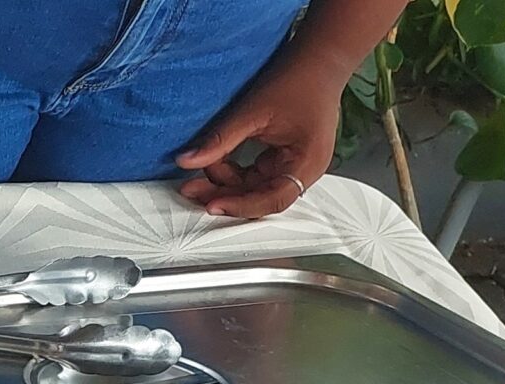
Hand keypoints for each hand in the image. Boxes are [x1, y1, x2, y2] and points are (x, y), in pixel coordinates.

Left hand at [176, 57, 342, 218]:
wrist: (318, 56)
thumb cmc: (298, 78)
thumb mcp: (253, 111)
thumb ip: (220, 140)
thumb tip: (186, 161)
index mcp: (307, 163)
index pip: (272, 199)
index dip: (240, 205)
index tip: (211, 204)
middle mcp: (305, 170)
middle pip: (260, 196)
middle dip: (225, 194)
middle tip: (191, 189)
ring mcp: (295, 164)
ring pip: (254, 187)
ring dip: (226, 183)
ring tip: (197, 175)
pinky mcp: (284, 157)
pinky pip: (255, 174)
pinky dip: (234, 171)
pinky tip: (214, 163)